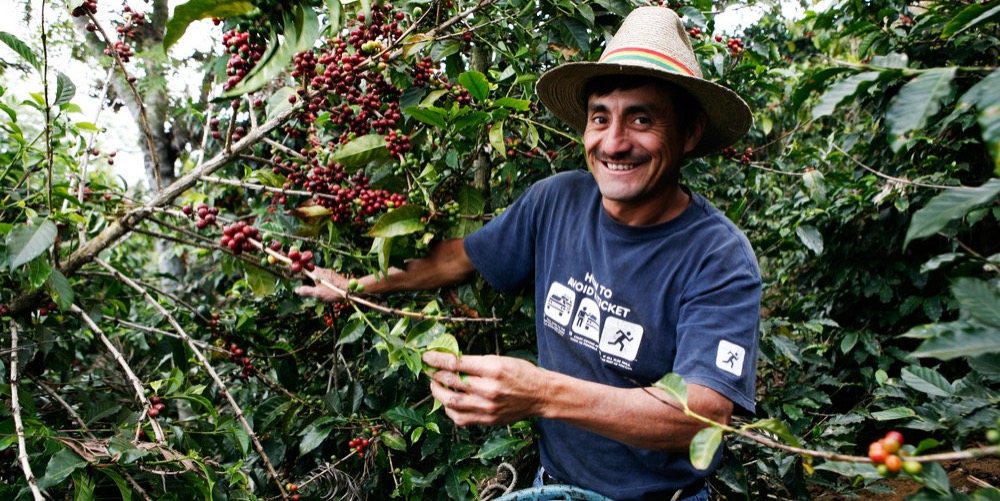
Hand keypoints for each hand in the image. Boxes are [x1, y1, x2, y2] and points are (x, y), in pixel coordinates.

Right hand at [294, 266, 350, 302]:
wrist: (350, 290)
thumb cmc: (333, 291)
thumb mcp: (318, 293)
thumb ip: (306, 291)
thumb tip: (296, 290)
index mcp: (317, 272)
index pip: (305, 269)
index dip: (299, 273)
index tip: (296, 279)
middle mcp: (323, 270)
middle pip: (310, 272)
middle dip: (306, 280)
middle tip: (305, 289)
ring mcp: (329, 273)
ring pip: (317, 276)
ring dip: (313, 282)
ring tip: (314, 291)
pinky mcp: (333, 276)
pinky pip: (323, 278)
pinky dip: (320, 283)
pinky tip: (322, 290)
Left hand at [422, 351, 544, 425]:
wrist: (540, 395)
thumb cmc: (520, 373)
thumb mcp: (499, 359)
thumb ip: (475, 362)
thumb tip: (449, 362)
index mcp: (492, 368)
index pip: (456, 363)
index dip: (436, 359)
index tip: (426, 357)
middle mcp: (488, 388)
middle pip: (450, 381)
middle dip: (434, 375)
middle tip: (429, 370)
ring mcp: (487, 407)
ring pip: (450, 402)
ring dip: (438, 392)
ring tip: (435, 386)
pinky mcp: (487, 420)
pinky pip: (459, 418)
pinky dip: (449, 410)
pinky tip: (449, 402)